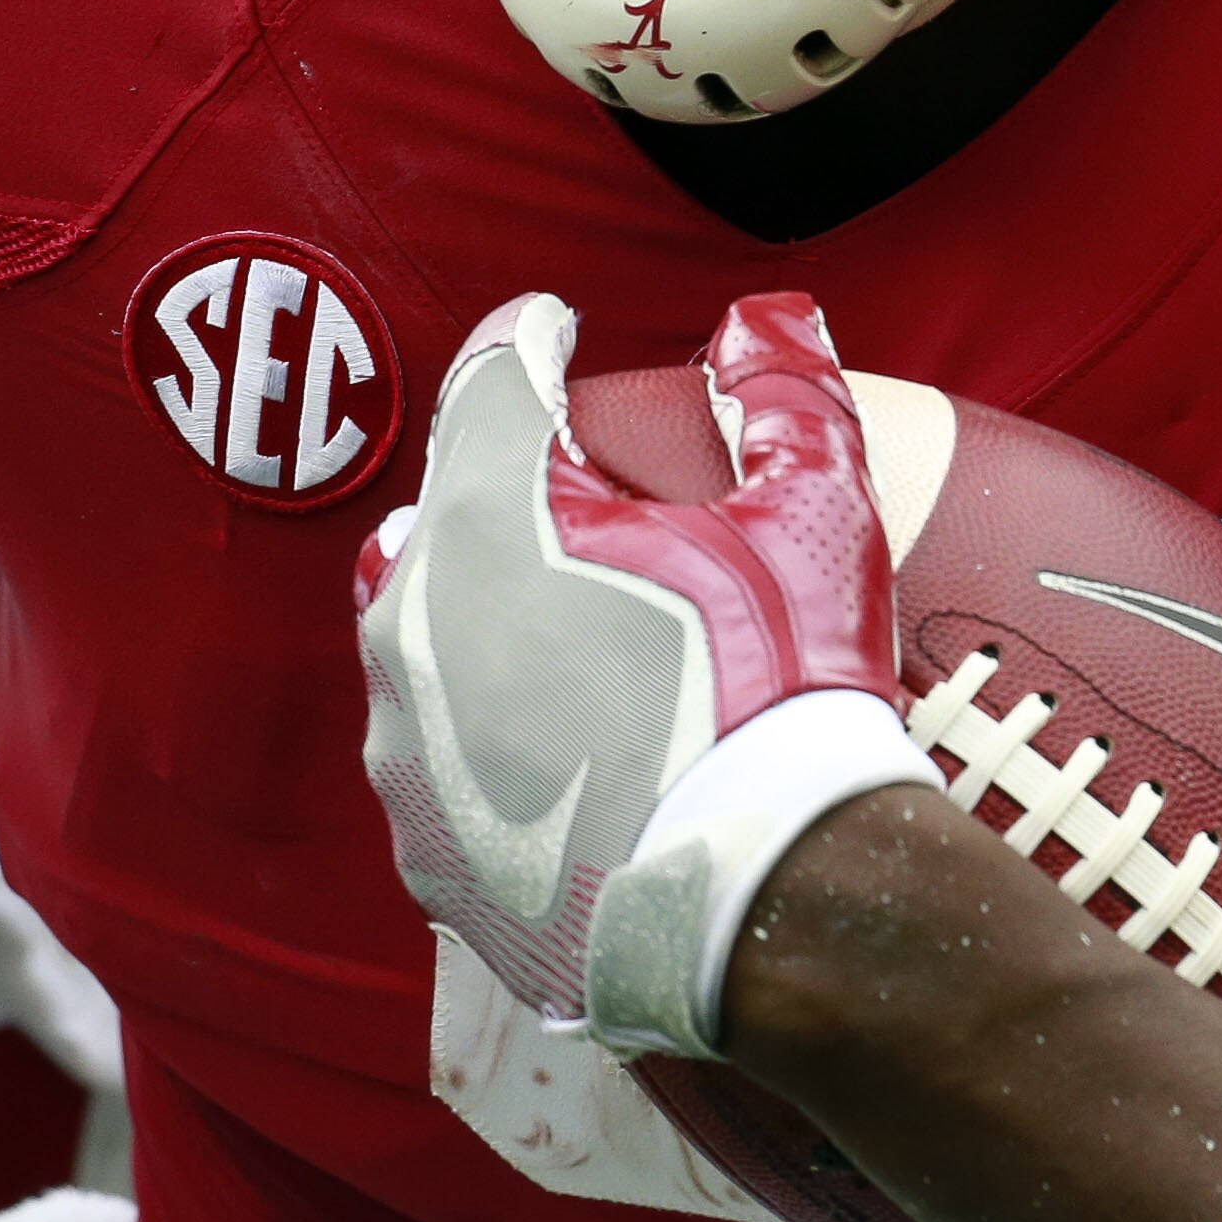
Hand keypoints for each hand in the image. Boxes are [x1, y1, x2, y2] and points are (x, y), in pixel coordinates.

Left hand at [352, 289, 932, 1057]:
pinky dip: (490, 742)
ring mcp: (406, 744)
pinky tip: (566, 754)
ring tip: (575, 639)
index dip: (529, 340)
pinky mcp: (424, 845)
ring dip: (482, 623)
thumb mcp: (815, 514)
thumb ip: (788, 393)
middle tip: (582, 506)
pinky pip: (439, 763)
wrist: (766, 904)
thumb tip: (767, 317)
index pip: (491, 381)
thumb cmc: (786, 692)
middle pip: (440, 514)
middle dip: (501, 494)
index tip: (553, 331)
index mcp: (492, 513)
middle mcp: (414, 618)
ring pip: (420, 642)